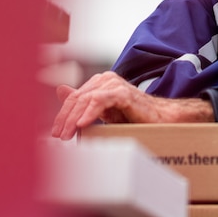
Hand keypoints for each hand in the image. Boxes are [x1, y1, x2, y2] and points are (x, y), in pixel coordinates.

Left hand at [50, 71, 213, 139]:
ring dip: (74, 119)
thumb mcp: (104, 113)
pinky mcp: (123, 92)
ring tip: (68, 134)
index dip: (62, 115)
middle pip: (77, 98)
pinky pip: (101, 100)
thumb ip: (83, 102)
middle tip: (59, 137)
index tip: (56, 133)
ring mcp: (114, 84)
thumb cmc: (134, 116)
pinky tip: (82, 125)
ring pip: (86, 99)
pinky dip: (90, 113)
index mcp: (99, 83)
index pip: (74, 98)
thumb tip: (60, 90)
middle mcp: (105, 79)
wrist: (161, 119)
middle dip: (65, 119)